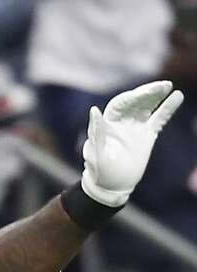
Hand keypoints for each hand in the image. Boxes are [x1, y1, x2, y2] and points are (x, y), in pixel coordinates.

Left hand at [80, 80, 182, 206]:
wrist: (112, 186)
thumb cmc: (100, 171)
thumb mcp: (97, 153)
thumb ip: (97, 131)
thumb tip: (94, 109)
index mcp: (108, 124)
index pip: (120, 104)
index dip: (131, 97)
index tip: (143, 94)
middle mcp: (122, 122)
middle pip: (135, 102)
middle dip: (147, 93)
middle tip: (162, 86)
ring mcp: (135, 127)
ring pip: (147, 107)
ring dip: (156, 96)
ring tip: (168, 87)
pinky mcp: (147, 135)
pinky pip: (159, 119)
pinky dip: (167, 109)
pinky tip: (177, 97)